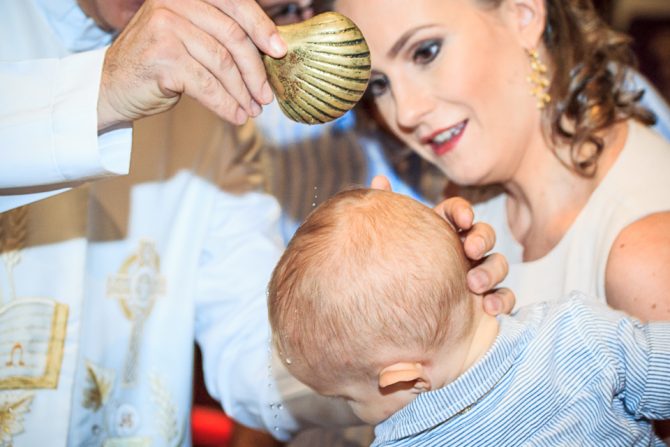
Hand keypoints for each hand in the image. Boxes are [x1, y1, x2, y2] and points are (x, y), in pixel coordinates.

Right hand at [98, 0, 286, 129]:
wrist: (111, 87)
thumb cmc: (157, 64)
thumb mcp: (189, 38)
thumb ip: (220, 34)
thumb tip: (271, 49)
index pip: (234, 4)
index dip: (262, 27)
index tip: (280, 51)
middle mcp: (173, 3)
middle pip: (233, 36)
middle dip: (255, 70)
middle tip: (266, 95)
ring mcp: (165, 28)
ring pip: (223, 63)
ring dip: (242, 92)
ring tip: (252, 110)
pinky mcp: (162, 58)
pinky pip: (207, 85)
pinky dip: (226, 104)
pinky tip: (235, 116)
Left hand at [371, 175, 514, 314]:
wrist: (401, 320)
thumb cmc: (399, 274)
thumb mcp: (392, 239)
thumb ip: (387, 209)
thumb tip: (378, 178)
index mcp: (442, 233)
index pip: (458, 212)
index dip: (462, 212)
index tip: (461, 219)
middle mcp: (464, 251)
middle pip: (483, 234)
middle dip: (481, 238)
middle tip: (470, 249)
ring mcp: (479, 275)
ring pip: (498, 264)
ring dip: (490, 270)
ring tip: (474, 284)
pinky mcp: (487, 302)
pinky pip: (505, 297)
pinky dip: (502, 300)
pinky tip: (489, 307)